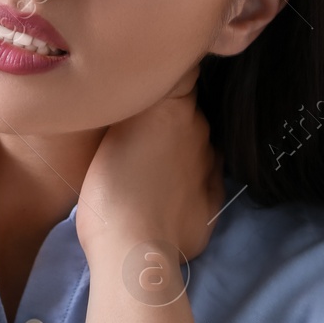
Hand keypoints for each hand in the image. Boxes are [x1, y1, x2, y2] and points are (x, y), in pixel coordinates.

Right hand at [76, 63, 222, 268]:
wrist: (135, 250)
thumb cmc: (108, 189)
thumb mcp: (108, 133)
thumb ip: (131, 109)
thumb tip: (143, 89)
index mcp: (174, 104)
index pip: (183, 72)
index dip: (166, 76)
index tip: (148, 82)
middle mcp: (199, 126)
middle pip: (186, 110)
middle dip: (168, 117)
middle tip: (138, 133)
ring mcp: (211, 162)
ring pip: (195, 144)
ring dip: (178, 150)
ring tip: (149, 169)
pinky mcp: (215, 196)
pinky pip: (203, 178)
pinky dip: (187, 182)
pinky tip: (165, 195)